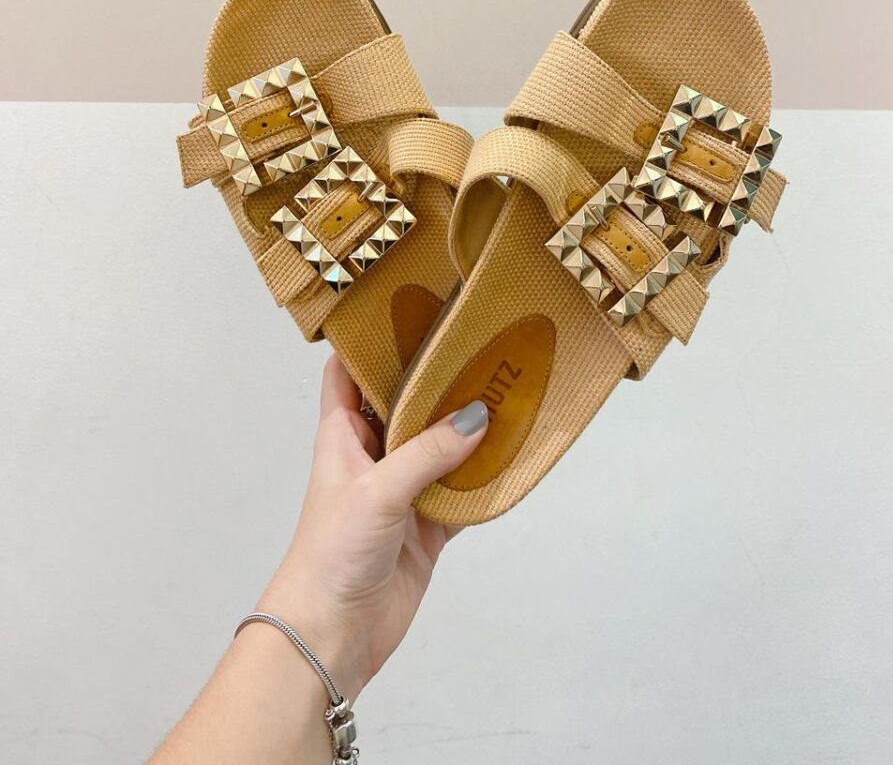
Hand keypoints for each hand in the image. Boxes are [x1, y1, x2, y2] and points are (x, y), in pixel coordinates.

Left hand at [257, 354, 488, 700]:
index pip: (349, 373)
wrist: (330, 635)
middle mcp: (373, 456)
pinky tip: (512, 457)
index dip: (369, 341)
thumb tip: (477, 416)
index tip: (405, 308)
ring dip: (467, 427)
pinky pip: (461, 492)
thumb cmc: (329, 554)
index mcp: (342, 435)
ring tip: (507, 390)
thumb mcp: (377, 491)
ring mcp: (402, 491)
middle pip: (406, 405)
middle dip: (437, 380)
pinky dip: (484, 478)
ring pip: (440, 446)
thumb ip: (428, 452)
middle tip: (479, 345)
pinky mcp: (426, 527)